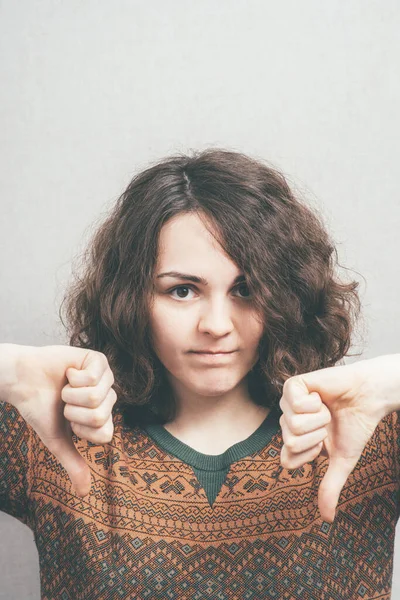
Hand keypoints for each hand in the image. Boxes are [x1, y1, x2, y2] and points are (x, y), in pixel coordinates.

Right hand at [4, 344, 116, 497]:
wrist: (22, 381)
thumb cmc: (40, 409)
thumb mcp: (57, 440)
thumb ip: (73, 464)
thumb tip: (85, 494)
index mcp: (102, 417)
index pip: (106, 434)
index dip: (81, 430)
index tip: (69, 422)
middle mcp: (107, 397)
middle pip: (101, 415)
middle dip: (73, 412)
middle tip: (64, 402)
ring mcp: (105, 378)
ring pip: (96, 397)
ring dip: (71, 395)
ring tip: (65, 387)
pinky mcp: (98, 360)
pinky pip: (95, 376)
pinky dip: (74, 377)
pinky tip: (69, 372)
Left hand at [279, 354, 399, 521]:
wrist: (369, 397)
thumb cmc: (355, 426)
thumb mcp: (342, 460)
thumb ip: (330, 486)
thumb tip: (327, 519)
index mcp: (295, 441)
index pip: (286, 460)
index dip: (310, 454)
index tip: (324, 443)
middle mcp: (287, 423)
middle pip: (290, 442)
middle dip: (317, 434)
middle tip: (327, 421)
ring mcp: (287, 404)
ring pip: (293, 425)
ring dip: (319, 418)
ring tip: (326, 408)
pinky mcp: (292, 385)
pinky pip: (294, 404)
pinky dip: (314, 402)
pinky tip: (320, 395)